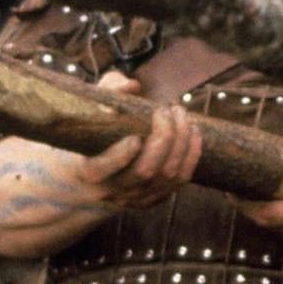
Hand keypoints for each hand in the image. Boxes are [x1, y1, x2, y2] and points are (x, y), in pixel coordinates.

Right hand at [78, 71, 201, 209]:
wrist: (90, 173)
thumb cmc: (91, 133)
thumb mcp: (90, 110)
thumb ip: (107, 92)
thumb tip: (132, 85)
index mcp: (88, 170)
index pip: (103, 169)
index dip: (120, 156)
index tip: (134, 137)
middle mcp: (113, 190)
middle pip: (145, 171)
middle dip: (164, 138)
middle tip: (167, 110)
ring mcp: (136, 198)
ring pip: (167, 175)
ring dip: (182, 142)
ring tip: (182, 115)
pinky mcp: (155, 198)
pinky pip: (181, 180)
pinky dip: (192, 154)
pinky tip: (194, 131)